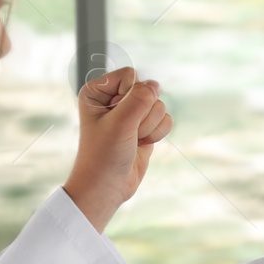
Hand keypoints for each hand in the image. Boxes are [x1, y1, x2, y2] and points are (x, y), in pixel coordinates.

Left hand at [63, 66, 172, 230]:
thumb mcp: (120, 123)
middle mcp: (114, 98)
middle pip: (147, 90)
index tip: (116, 118)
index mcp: (98, 91)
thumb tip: (156, 85)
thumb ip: (140, 99)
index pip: (130, 76)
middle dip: (142, 115)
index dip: (130, 96)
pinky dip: (156, 134)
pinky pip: (165, 119)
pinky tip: (141, 144)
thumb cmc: (104, 155)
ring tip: (132, 140)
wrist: (107, 187)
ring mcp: (131, 112)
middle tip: (126, 132)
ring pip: (159, 105)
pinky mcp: (145, 126)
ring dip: (149, 126)